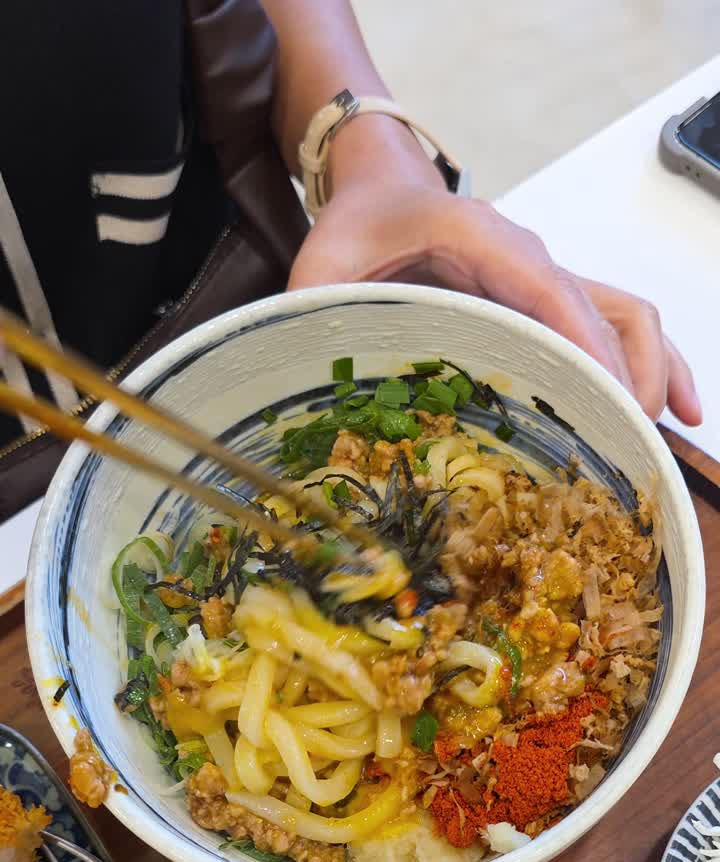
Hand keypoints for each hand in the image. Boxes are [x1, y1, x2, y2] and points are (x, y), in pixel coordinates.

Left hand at [289, 183, 701, 425]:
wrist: (384, 187)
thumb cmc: (359, 226)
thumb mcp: (323, 264)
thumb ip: (316, 310)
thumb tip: (310, 375)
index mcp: (482, 240)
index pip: (548, 290)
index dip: (581, 345)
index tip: (601, 399)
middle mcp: (532, 257)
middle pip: (606, 311)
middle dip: (623, 380)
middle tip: (621, 446)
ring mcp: (549, 280)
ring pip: (627, 317)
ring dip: (653, 373)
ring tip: (654, 440)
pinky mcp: (553, 302)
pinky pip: (619, 325)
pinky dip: (653, 363)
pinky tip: (674, 410)